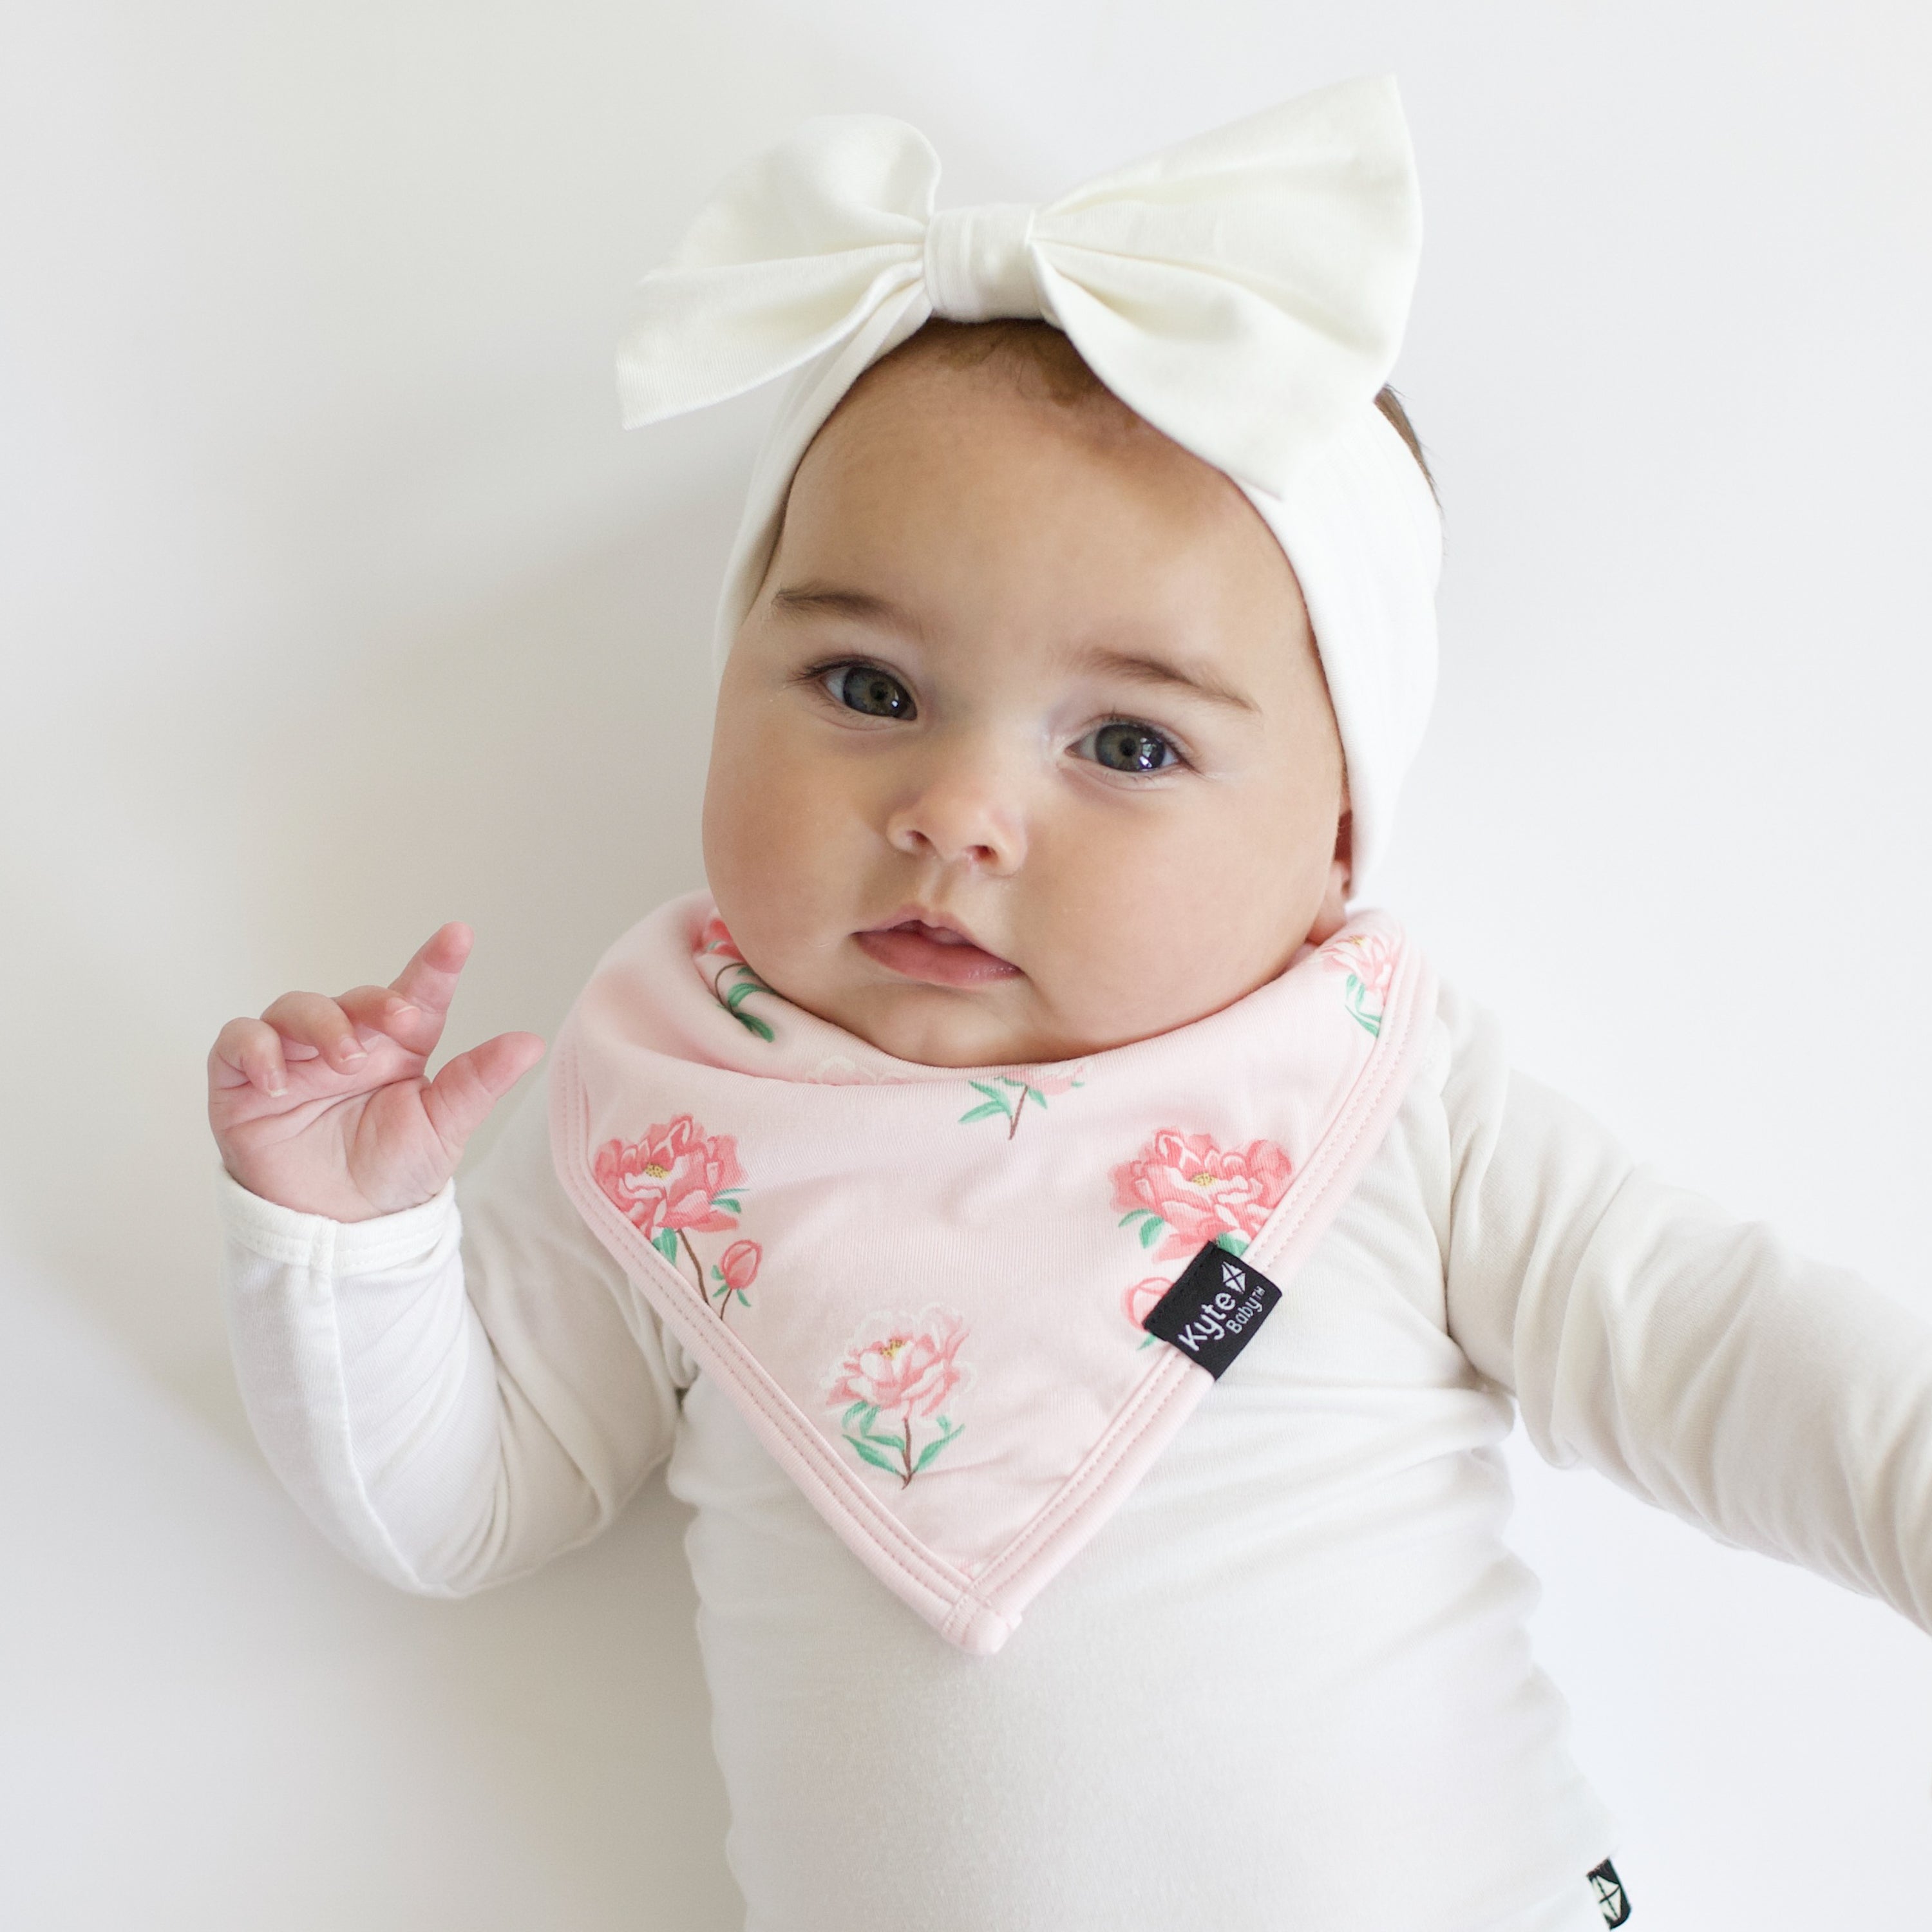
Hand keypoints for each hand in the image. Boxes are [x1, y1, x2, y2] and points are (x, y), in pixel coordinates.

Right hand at [208, 924, 545, 1221]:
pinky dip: (255, 1049)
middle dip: (376, 1000)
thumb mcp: (442, 1128)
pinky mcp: (243, 1081)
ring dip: (322, 1024)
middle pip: (353, 997)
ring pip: (294, 1007)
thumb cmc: (393, 1171)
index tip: (459, 937)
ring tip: (345, 1061)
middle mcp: (345, 1042)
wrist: (340, 1228)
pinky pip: (237, 1042)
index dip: (435, 963)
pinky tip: (278, 1079)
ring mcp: (292, 1057)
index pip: (416, 994)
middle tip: (400, 1022)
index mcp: (396, 1047)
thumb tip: (530, 1042)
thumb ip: (477, 1082)